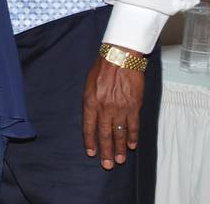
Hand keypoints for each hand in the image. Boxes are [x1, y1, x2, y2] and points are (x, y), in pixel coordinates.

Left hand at [82, 50, 145, 169]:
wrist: (120, 58)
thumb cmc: (102, 69)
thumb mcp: (88, 84)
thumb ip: (90, 101)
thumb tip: (93, 117)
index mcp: (90, 102)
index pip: (88, 127)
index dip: (90, 141)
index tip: (91, 153)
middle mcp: (104, 108)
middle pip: (104, 134)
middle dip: (105, 151)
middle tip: (107, 165)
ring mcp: (120, 108)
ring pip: (119, 133)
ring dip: (119, 148)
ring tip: (119, 160)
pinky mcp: (133, 106)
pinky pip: (133, 125)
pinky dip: (132, 137)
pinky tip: (131, 146)